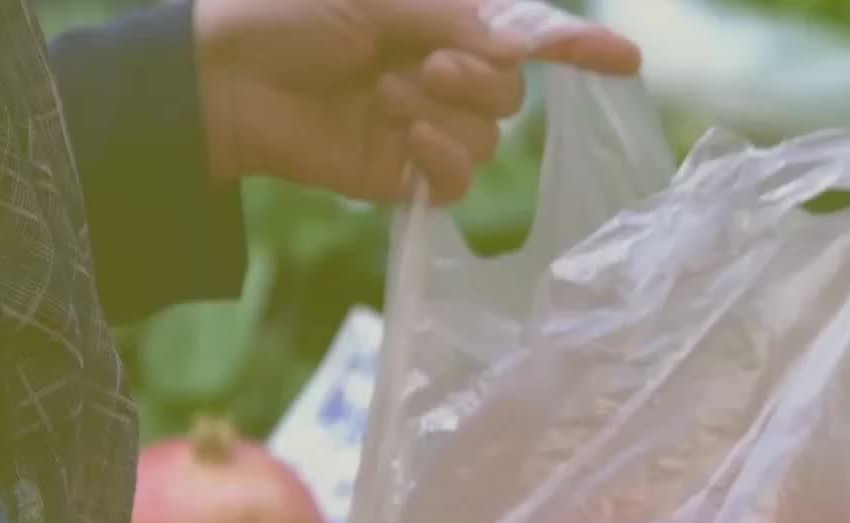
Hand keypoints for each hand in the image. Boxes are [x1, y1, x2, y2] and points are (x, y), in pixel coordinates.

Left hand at [192, 0, 642, 203]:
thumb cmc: (290, 13)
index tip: (625, 60)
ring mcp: (426, 126)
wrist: (224, 77)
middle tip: (424, 60)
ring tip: (384, 93)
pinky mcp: (403, 175)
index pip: (527, 35)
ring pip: (487, 138)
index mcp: (445, 21)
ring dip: (443, 113)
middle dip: (478, 75)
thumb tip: (526, 46)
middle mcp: (445, 73)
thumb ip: (462, 19)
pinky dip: (437, 157)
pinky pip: (456, 180)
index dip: (577, 46)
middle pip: (512, 92)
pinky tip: (401, 135)